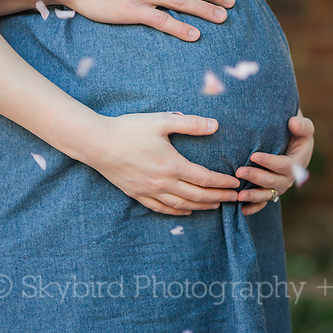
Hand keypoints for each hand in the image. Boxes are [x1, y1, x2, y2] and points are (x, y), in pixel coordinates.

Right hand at [87, 112, 240, 215]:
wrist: (97, 143)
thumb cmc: (129, 129)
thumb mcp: (162, 121)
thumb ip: (190, 123)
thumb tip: (215, 125)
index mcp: (172, 165)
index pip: (205, 179)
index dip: (222, 183)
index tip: (235, 184)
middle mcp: (162, 183)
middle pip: (197, 196)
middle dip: (218, 198)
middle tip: (233, 199)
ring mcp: (148, 191)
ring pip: (181, 205)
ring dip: (201, 207)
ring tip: (215, 206)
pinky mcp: (136, 193)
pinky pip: (161, 208)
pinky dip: (177, 211)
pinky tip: (185, 210)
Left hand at [235, 112, 315, 215]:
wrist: (292, 143)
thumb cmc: (296, 133)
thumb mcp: (304, 128)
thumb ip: (302, 126)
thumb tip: (293, 123)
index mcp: (297, 163)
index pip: (284, 165)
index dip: (270, 162)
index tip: (254, 156)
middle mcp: (288, 178)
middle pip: (273, 181)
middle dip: (257, 177)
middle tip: (239, 172)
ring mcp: (279, 187)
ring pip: (267, 195)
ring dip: (254, 196)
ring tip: (239, 195)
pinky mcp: (270, 191)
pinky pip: (263, 203)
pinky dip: (253, 207)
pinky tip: (241, 209)